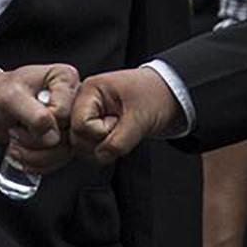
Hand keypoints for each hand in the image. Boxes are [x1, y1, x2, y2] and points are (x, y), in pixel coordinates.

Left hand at [0, 63, 80, 169]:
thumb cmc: (0, 92)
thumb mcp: (11, 98)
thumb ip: (34, 115)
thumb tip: (53, 136)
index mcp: (65, 78)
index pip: (64, 114)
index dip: (41, 123)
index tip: (23, 117)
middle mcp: (73, 99)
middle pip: (66, 136)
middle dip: (35, 140)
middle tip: (17, 128)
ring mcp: (68, 122)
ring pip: (62, 152)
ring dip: (34, 153)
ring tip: (18, 138)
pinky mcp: (63, 139)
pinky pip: (58, 160)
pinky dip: (36, 161)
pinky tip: (23, 149)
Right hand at [66, 68, 182, 165]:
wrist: (169, 96)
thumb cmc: (156, 96)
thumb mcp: (140, 118)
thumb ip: (119, 141)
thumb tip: (100, 156)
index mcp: (90, 91)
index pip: (80, 124)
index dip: (100, 131)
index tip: (119, 122)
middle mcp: (84, 103)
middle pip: (77, 137)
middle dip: (101, 141)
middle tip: (122, 127)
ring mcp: (89, 116)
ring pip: (82, 146)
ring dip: (104, 147)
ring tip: (122, 130)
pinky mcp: (95, 128)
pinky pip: (91, 148)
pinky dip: (106, 149)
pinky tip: (119, 137)